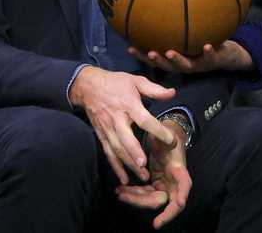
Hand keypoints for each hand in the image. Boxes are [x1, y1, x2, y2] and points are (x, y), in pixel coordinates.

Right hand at [69, 67, 176, 183]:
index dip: (158, 130)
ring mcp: (107, 128)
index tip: (171, 140)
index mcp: (128, 104)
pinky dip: (115, 167)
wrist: (88, 86)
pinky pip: (109, 153)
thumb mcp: (135, 81)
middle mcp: (117, 118)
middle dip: (134, 153)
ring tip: (142, 177)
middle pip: (126, 138)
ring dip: (128, 164)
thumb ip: (154, 89)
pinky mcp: (101, 135)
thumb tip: (173, 93)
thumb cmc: (115, 83)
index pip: (144, 120)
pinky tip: (124, 179)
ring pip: (117, 149)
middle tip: (145, 165)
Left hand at [116, 119, 191, 228]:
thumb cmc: (167, 136)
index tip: (179, 203)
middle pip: (161, 199)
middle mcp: (173, 182)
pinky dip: (133, 193)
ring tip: (119, 192)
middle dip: (142, 202)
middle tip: (123, 196)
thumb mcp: (166, 134)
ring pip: (150, 200)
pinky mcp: (155, 185)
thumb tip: (171, 141)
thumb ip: (167, 138)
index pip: (184, 185)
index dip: (183, 194)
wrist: (166, 138)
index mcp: (179, 170)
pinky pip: (144, 194)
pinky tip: (121, 190)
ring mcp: (163, 185)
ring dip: (134, 198)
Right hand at [129, 40, 253, 73]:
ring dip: (177, 59)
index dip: (142, 56)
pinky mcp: (213, 60)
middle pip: (168, 65)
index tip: (130, 47)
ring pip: (186, 64)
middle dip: (157, 61)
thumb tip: (157, 10)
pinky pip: (211, 56)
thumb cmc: (203, 44)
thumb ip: (173, 31)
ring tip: (170, 52)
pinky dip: (208, 51)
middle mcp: (185, 64)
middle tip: (149, 53)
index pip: (156, 60)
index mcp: (176, 60)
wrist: (228, 56)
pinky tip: (207, 45)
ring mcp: (198, 63)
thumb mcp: (187, 38)